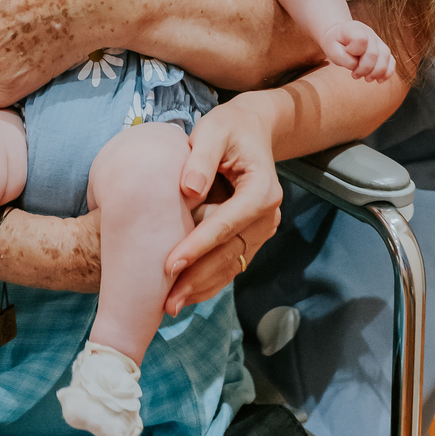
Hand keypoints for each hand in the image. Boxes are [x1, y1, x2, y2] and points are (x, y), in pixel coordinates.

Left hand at [162, 93, 284, 314]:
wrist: (252, 131)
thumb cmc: (229, 129)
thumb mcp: (214, 131)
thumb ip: (201, 158)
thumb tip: (188, 190)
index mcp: (262, 190)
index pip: (226, 224)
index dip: (198, 246)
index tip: (170, 264)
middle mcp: (267, 216)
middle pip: (230, 253)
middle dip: (197, 278)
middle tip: (166, 301)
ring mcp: (261, 230)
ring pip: (232, 265)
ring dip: (202, 287)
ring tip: (170, 306)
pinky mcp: (251, 238)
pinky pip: (231, 264)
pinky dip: (209, 281)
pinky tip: (186, 294)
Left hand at [322, 20, 394, 81]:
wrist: (340, 36)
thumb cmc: (336, 43)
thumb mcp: (331, 49)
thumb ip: (342, 58)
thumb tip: (356, 66)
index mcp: (355, 29)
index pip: (361, 40)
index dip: (354, 51)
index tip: (346, 53)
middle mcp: (370, 33)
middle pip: (374, 53)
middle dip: (364, 69)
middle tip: (355, 75)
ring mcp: (378, 41)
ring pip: (386, 57)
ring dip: (376, 72)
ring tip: (367, 79)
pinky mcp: (383, 50)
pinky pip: (391, 61)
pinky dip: (387, 72)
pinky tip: (379, 80)